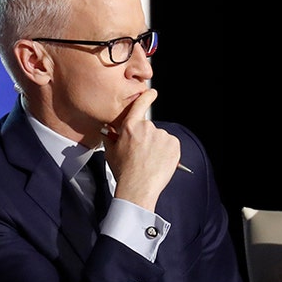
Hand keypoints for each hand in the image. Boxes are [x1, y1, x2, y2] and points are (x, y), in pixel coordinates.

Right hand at [102, 88, 179, 210]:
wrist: (138, 188)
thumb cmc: (124, 172)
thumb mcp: (110, 152)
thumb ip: (110, 137)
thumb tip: (108, 130)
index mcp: (130, 127)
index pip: (140, 104)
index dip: (147, 97)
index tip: (152, 93)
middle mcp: (147, 128)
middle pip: (149, 128)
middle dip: (147, 138)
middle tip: (142, 154)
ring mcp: (162, 136)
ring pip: (161, 138)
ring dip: (157, 146)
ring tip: (150, 161)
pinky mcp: (173, 145)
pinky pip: (171, 145)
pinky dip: (167, 152)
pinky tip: (158, 162)